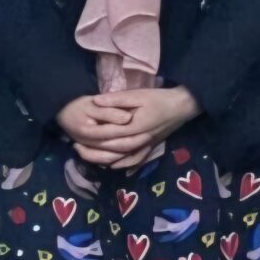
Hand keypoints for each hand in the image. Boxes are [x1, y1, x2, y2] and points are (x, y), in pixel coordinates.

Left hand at [69, 86, 198, 168]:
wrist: (183, 106)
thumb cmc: (160, 98)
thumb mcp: (138, 94)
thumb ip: (116, 99)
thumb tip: (95, 101)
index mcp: (134, 127)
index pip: (108, 135)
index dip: (91, 137)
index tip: (76, 135)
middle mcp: (139, 140)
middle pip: (112, 151)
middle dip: (93, 151)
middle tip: (76, 148)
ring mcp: (145, 146)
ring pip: (121, 159)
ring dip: (104, 160)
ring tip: (88, 157)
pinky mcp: (150, 148)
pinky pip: (135, 161)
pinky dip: (122, 165)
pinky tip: (112, 165)